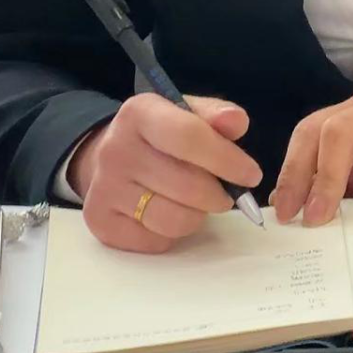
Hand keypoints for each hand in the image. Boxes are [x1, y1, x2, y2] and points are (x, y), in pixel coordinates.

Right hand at [69, 94, 262, 252]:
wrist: (108, 155)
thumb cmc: (159, 133)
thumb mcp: (185, 112)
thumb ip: (216, 115)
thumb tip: (237, 122)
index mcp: (139, 113)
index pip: (189, 137)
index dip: (226, 159)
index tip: (251, 174)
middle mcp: (116, 149)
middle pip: (187, 185)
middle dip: (219, 194)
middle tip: (227, 193)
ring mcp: (105, 189)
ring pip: (174, 220)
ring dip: (199, 215)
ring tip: (199, 202)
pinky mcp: (101, 223)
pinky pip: (156, 241)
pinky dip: (174, 233)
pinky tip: (170, 211)